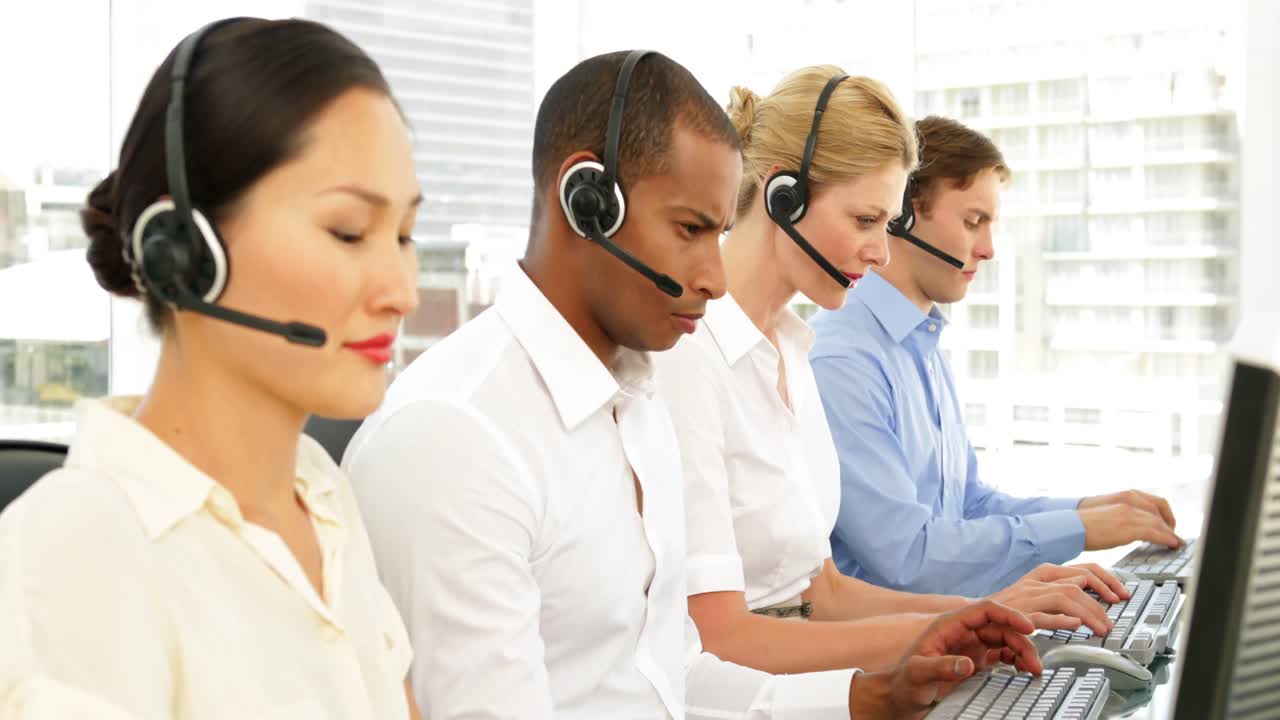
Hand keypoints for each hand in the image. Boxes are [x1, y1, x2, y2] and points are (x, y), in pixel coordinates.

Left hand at [846, 601, 1039, 719]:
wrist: (901, 697)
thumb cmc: (905, 683)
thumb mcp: (919, 674)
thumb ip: (941, 667)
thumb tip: (967, 664)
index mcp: (949, 626)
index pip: (985, 610)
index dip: (1008, 614)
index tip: (1028, 626)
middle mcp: (962, 632)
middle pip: (1000, 626)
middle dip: (1021, 640)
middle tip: (1035, 663)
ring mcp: (970, 646)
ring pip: (1004, 640)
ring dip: (1022, 651)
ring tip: (1033, 669)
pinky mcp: (976, 661)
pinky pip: (1002, 654)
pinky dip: (1016, 660)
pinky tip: (1024, 670)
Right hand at [988, 572, 1112, 635]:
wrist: (975, 615)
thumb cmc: (1008, 608)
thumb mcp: (1036, 593)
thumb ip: (1059, 588)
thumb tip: (1084, 584)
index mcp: (1043, 573)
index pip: (1084, 570)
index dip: (1107, 582)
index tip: (1121, 596)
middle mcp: (1037, 580)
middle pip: (1080, 581)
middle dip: (1104, 597)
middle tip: (1115, 617)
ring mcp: (1028, 594)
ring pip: (1067, 594)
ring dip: (1090, 612)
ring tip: (1101, 628)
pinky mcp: (1019, 611)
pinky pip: (1044, 612)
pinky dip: (1062, 618)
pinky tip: (1075, 624)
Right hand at [1077, 503, 1180, 550]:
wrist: (1071, 527)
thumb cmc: (1085, 523)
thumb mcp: (1108, 511)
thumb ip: (1123, 513)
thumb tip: (1133, 526)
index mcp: (1125, 495)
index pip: (1156, 502)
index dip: (1167, 515)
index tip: (1170, 525)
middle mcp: (1130, 501)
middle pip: (1161, 512)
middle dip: (1170, 525)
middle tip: (1174, 537)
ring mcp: (1130, 513)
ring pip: (1160, 523)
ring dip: (1171, 534)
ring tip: (1175, 543)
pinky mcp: (1129, 527)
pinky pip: (1157, 533)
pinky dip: (1168, 539)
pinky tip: (1171, 544)